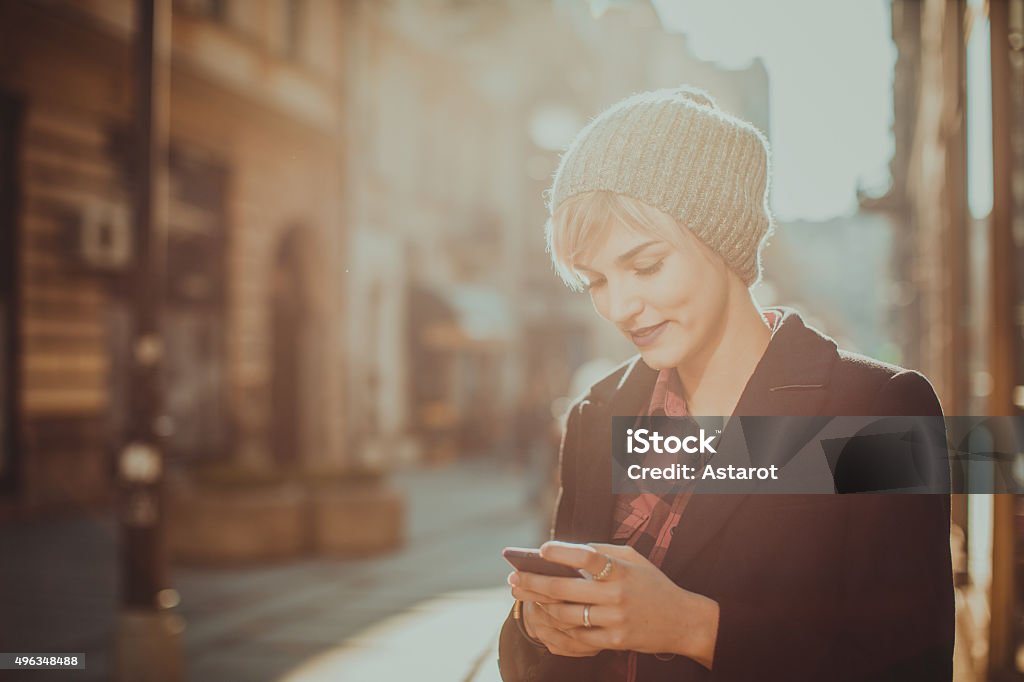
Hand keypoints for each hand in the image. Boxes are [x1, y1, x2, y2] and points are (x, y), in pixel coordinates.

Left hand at [510, 541, 718, 666]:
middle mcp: (617, 594)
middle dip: (533, 582)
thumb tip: (565, 549)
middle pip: (564, 588)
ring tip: (523, 594)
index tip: (541, 549)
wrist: (682, 620)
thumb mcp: (633, 558)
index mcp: (621, 569)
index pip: (586, 556)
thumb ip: (602, 551)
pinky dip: (558, 625)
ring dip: (539, 604)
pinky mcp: (615, 640)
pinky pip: (578, 635)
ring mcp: (615, 620)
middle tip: (514, 577)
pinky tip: (544, 616)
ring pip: (564, 613)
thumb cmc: (652, 583)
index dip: (561, 552)